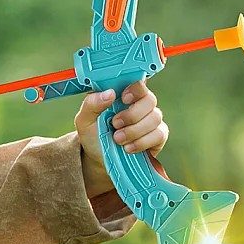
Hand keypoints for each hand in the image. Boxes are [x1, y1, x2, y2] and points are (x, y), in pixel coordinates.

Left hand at [74, 78, 168, 196]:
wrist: (99, 159)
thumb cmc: (93, 134)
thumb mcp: (85, 119)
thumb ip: (92, 104)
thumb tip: (110, 93)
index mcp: (124, 95)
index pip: (138, 83)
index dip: (135, 88)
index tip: (124, 98)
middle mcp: (140, 104)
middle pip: (149, 99)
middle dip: (132, 114)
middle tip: (115, 124)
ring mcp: (151, 120)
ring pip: (154, 117)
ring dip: (134, 130)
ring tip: (117, 139)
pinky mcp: (157, 136)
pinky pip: (158, 134)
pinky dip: (142, 142)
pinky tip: (128, 148)